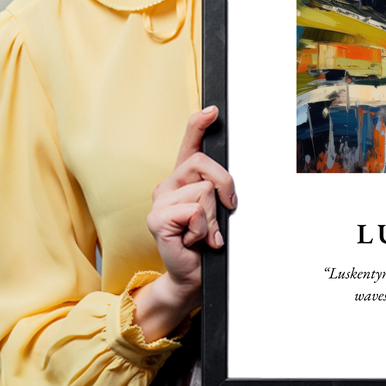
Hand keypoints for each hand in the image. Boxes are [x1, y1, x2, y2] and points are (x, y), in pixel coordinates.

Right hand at [132, 106, 236, 340]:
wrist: (192, 275)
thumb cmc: (206, 242)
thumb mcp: (217, 210)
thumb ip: (218, 191)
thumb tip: (227, 183)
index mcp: (183, 180)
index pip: (189, 144)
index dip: (199, 124)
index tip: (213, 110)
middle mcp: (168, 185)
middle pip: (204, 164)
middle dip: (225, 186)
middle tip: (225, 210)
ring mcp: (159, 201)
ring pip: (203, 191)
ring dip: (213, 217)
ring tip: (204, 233)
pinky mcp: (157, 219)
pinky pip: (195, 211)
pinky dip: (203, 229)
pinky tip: (194, 240)